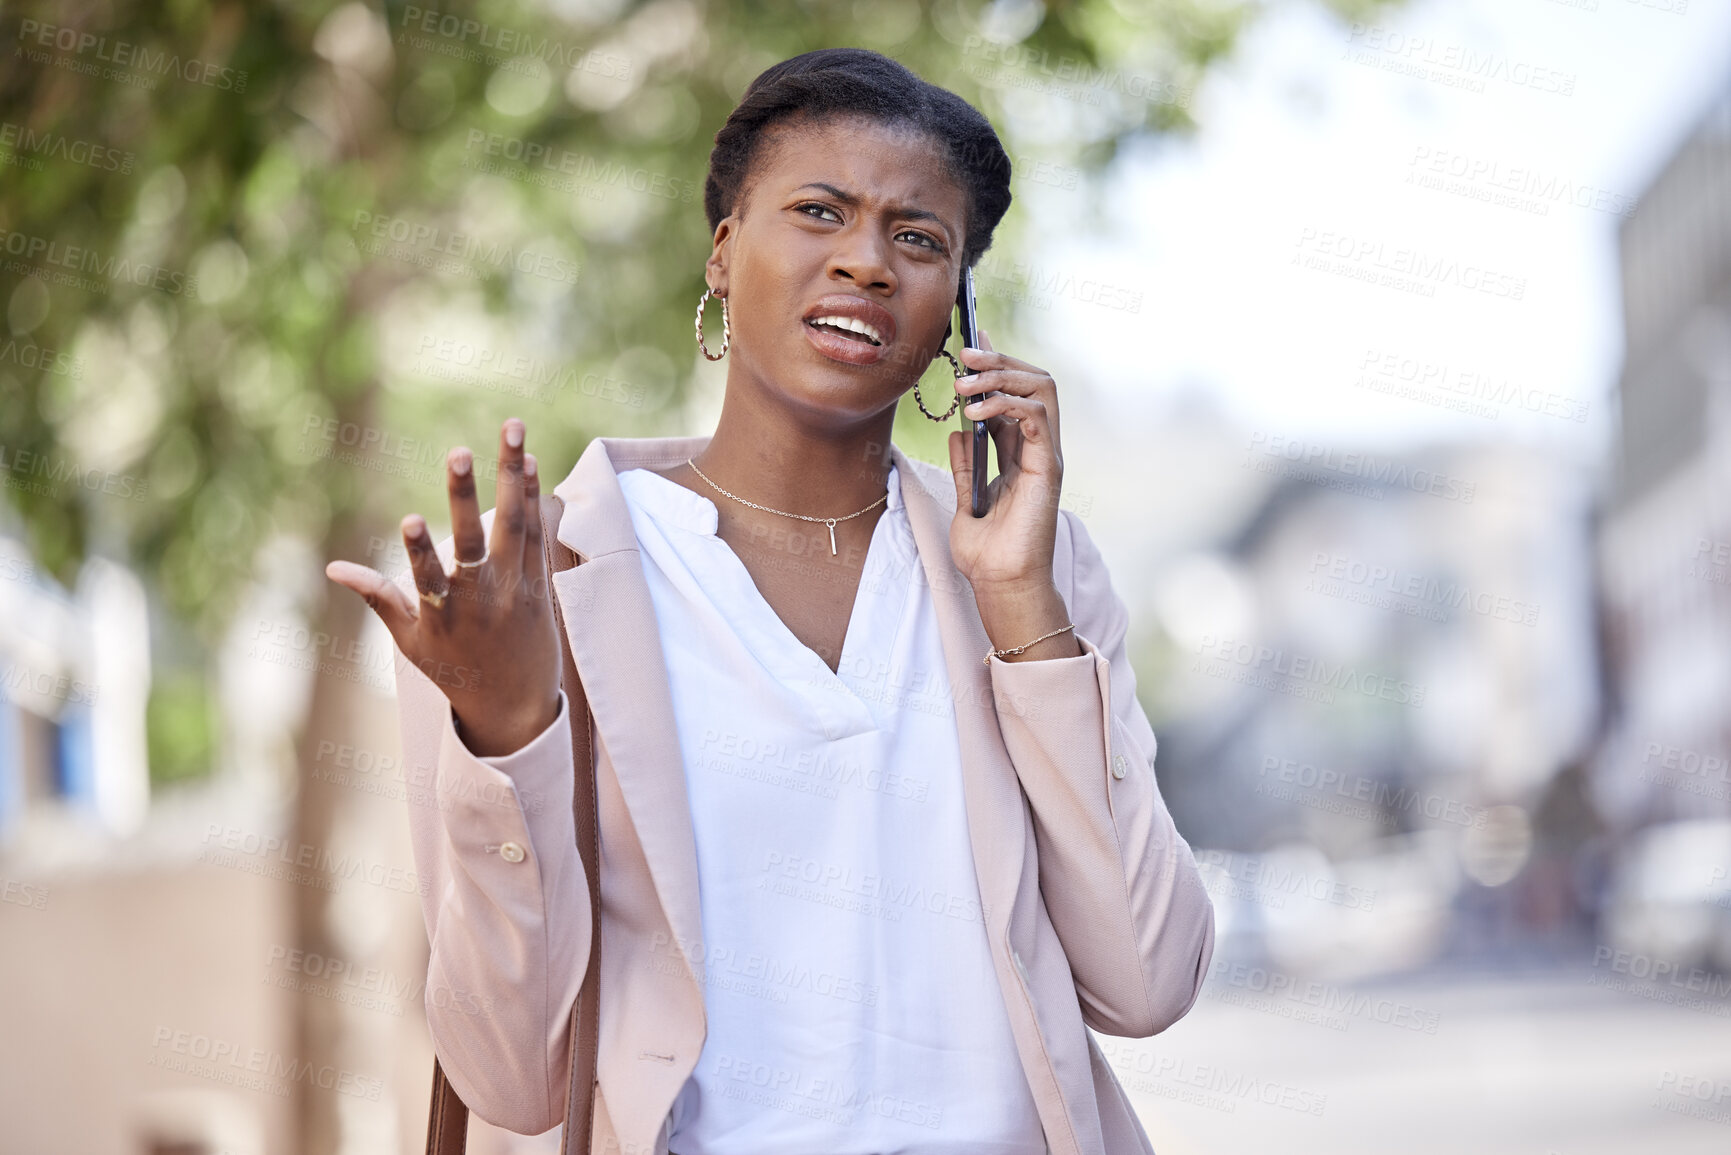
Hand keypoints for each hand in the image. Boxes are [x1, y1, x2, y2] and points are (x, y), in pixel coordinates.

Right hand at [325, 418, 561, 756]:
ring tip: (511, 429)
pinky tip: (528, 462)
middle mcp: (480, 601)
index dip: (418, 551)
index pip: (427, 579)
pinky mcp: (538, 585)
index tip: (410, 520)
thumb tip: (331, 568)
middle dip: (465, 495)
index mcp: (441, 616)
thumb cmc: (454, 670)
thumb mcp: (410, 642)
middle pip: (476, 541)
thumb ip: (377, 597)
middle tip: (457, 451)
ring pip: (515, 527)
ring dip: (512, 476)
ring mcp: (513, 591)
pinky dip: (532, 497)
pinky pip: (536, 535)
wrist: (516, 704)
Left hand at [945, 328, 1063, 592]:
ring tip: (964, 382)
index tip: (971, 338)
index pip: (1014, 392)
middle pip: (1032, 380)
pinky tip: (976, 411)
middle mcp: (1038, 448)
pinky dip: (1007, 403)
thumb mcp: (965, 498)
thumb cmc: (987, 552)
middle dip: (999, 358)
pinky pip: (1038, 415)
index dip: (996, 362)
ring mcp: (1047, 455)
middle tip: (964, 353)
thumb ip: (966, 463)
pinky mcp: (1048, 466)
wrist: (1000, 583)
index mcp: (1020, 452)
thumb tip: (958, 431)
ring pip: (1041, 387)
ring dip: (1001, 374)